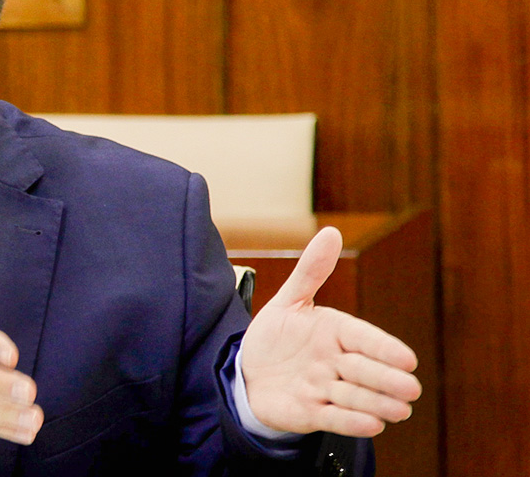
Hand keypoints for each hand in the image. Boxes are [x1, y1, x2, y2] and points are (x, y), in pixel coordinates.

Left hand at [240, 227, 422, 435]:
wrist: (248, 373)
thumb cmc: (276, 336)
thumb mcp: (289, 301)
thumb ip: (311, 271)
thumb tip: (332, 232)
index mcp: (337, 333)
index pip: (365, 339)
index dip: (384, 349)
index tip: (407, 359)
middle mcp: (336, 363)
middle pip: (365, 371)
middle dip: (386, 380)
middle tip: (409, 388)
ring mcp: (326, 390)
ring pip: (355, 397)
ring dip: (376, 403)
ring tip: (398, 410)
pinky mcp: (312, 414)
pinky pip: (335, 419)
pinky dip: (352, 422)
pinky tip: (372, 424)